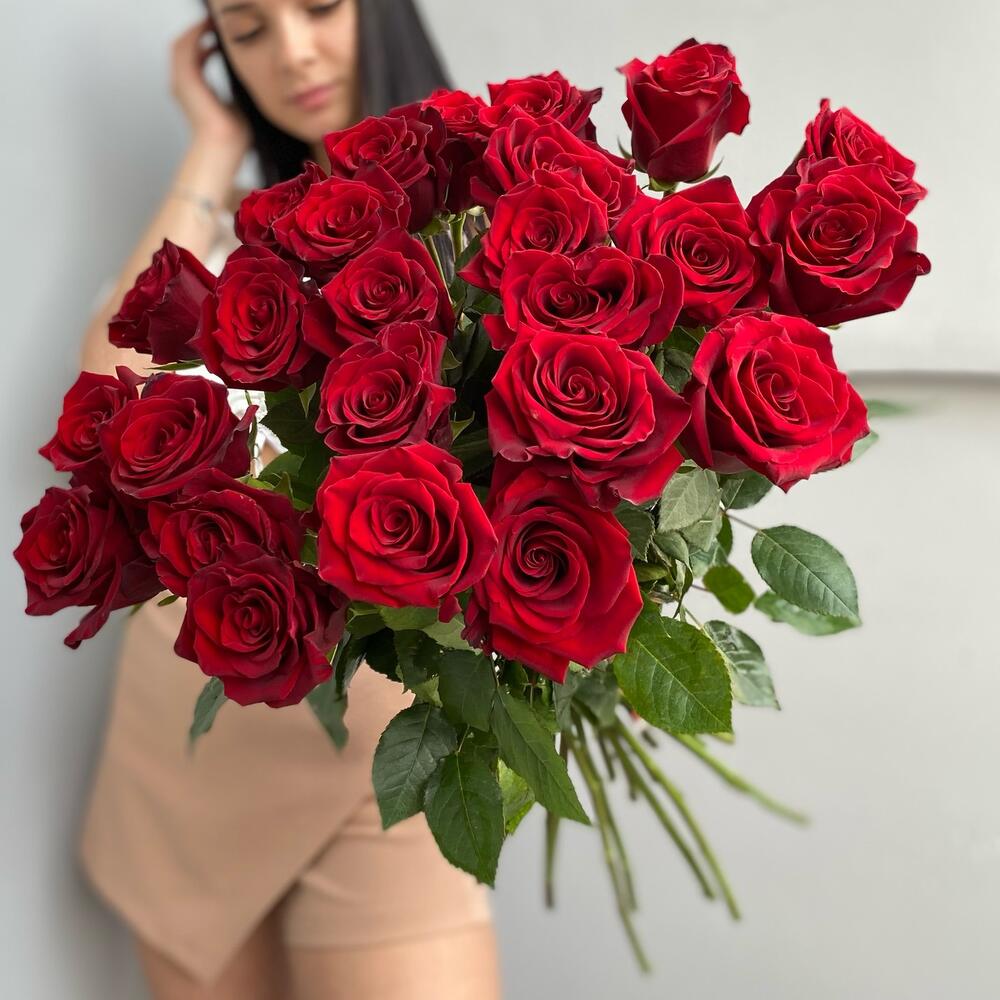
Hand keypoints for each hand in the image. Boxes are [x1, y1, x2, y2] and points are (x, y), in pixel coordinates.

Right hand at [170, 16, 251, 154]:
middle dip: (197, 31)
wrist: (225, 146)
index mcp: (194, 90)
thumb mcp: (236, 103)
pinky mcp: (184, 80)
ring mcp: (180, 82)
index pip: (194, 58)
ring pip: (181, 44)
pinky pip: (184, 48)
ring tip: (211, 22)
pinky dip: (194, 35)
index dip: (204, 42)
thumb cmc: (234, 135)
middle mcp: (182, 85)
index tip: (219, 34)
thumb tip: (248, 76)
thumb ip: (235, 87)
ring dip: (195, 30)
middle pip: (183, 47)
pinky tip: (208, 29)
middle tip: (214, 22)